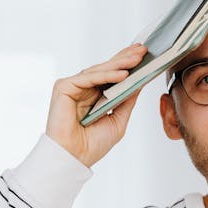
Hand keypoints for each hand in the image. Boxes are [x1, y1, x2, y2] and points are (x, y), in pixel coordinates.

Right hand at [45, 43, 148, 166]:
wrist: (74, 158)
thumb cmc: (93, 144)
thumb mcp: (118, 120)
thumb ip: (127, 100)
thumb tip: (140, 82)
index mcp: (94, 96)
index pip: (112, 75)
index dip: (126, 63)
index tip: (144, 53)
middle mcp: (83, 89)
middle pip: (107, 68)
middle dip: (126, 58)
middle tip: (143, 49)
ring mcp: (73, 86)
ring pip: (99, 70)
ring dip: (120, 63)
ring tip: (138, 58)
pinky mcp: (64, 87)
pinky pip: (89, 78)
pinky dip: (106, 75)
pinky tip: (123, 74)